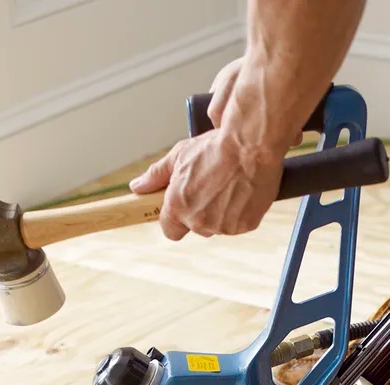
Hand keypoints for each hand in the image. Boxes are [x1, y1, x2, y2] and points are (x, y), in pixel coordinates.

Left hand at [128, 129, 286, 239]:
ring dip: (222, 212)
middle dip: (202, 212)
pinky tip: (243, 191)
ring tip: (230, 186)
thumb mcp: (179, 156)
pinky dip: (241, 211)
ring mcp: (224, 226)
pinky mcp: (245, 225)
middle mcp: (199, 221)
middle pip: (197, 227)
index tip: (181, 208)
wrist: (252, 147)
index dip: (175, 220)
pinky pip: (239, 223)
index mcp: (179, 207)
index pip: (170, 231)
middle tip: (211, 187)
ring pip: (219, 225)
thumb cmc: (215, 148)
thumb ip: (156, 176)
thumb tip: (137, 187)